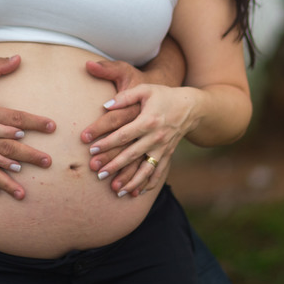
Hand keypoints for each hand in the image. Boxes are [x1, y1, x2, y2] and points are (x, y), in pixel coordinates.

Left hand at [87, 83, 201, 197]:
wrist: (191, 107)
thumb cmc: (164, 95)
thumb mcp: (145, 90)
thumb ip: (125, 97)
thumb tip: (104, 106)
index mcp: (148, 121)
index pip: (123, 135)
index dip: (107, 143)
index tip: (92, 150)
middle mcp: (156, 137)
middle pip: (131, 155)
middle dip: (114, 166)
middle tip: (98, 174)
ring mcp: (163, 148)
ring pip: (145, 169)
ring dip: (131, 181)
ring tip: (116, 191)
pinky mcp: (168, 155)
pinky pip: (158, 172)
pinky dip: (149, 184)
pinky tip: (137, 193)